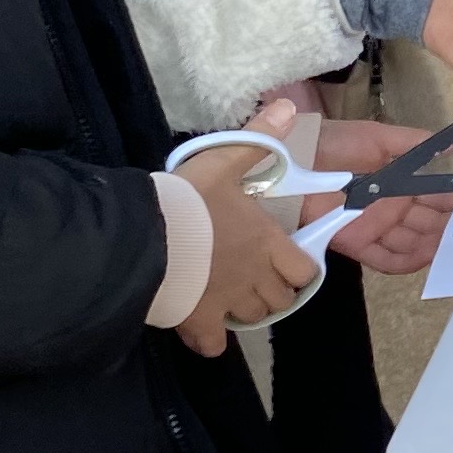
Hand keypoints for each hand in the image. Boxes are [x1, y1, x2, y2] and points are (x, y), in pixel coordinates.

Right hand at [170, 113, 319, 355]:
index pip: (304, 270)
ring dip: (247, 310)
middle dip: (274, 291)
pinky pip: (213, 344)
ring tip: (231, 298)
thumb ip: (258, 139)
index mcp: (268, 242)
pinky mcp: (199, 321)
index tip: (285, 263)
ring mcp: (229, 302)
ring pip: (254, 318)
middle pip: (282, 299)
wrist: (148, 235)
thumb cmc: (190, 199)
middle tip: (256, 279)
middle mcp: (256, 276)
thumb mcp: (224, 161)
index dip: (298, 269)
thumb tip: (286, 108)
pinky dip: (211, 342)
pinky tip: (203, 332)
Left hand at [310, 115, 452, 274]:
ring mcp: (377, 227)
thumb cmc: (337, 144)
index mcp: (401, 181)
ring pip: (413, 243)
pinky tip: (425, 260)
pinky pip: (387, 261)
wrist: (296, 159)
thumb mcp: (380, 137)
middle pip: (428, 223)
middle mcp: (393, 207)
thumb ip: (417, 143)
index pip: (436, 196)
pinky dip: (406, 263)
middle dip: (446, 226)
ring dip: (432, 245)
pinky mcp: (359, 244)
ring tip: (450, 246)